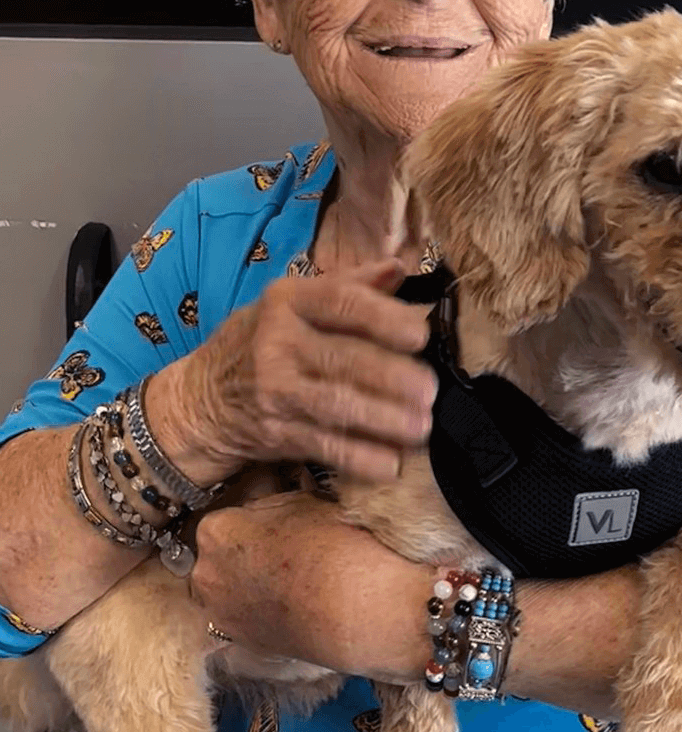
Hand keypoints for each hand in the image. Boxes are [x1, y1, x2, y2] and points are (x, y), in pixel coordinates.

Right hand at [148, 259, 436, 484]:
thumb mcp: (293, 302)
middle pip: (344, 359)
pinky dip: (359, 458)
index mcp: (289, 301)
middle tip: (431, 391)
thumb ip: (348, 285)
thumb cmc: (261, 341)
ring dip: (384, 419)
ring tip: (422, 427)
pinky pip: (324, 446)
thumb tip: (399, 268)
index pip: (341, 302)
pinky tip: (391, 464)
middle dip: (393, 377)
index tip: (421, 335)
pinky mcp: (275, 432)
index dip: (383, 318)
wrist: (200, 399)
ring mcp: (275, 391)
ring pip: (338, 405)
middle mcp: (278, 342)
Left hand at [190, 491, 427, 679]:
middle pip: (222, 553)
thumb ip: (275, 501)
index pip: (229, 515)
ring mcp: (220, 612)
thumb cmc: (336, 550)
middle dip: (247, 550)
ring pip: (230, 587)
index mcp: (217, 531)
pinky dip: (260, 608)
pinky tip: (292, 601)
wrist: (360, 608)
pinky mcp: (241, 642)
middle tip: (286, 547)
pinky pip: (244, 616)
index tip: (277, 521)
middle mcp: (207, 573)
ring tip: (291, 577)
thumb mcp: (305, 501)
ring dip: (251, 580)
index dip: (257, 517)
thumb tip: (272, 501)